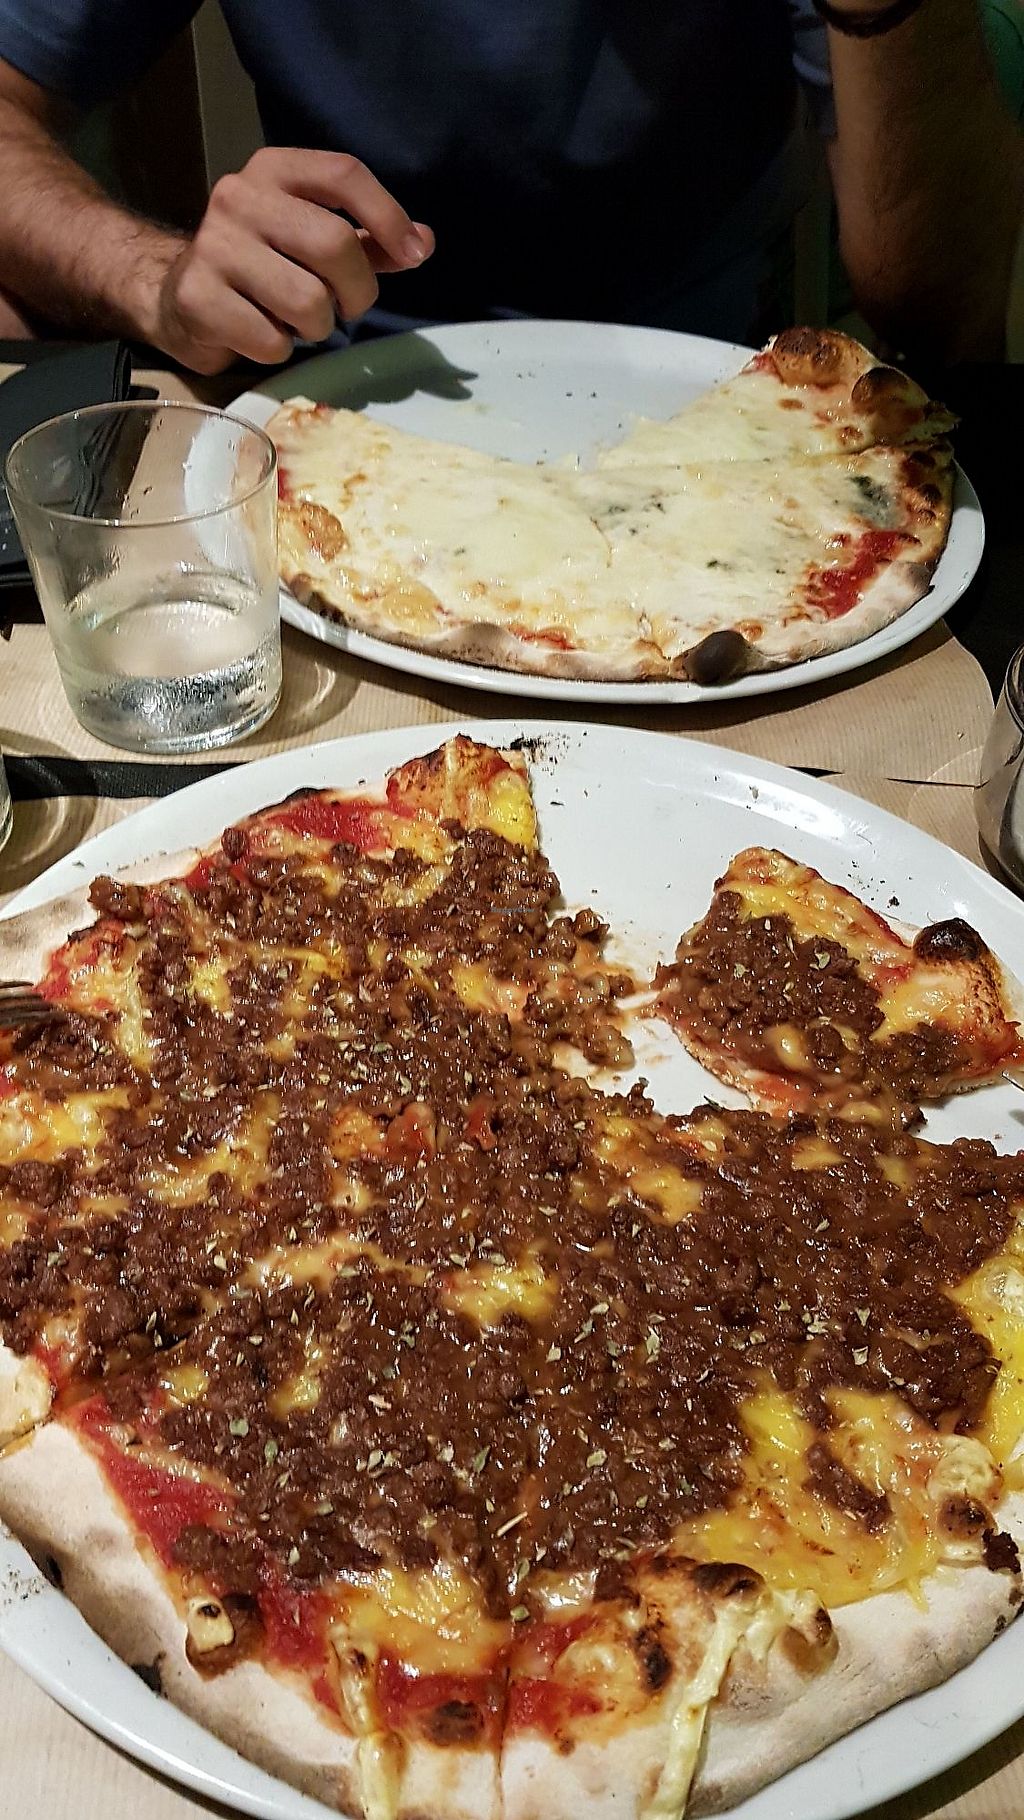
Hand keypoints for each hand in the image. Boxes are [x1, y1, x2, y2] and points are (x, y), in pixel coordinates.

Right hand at [148, 147, 433, 374]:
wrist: (176, 295)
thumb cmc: (260, 267)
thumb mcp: (312, 241)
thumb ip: (368, 240)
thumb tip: (423, 243)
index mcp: (275, 170)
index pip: (343, 174)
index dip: (388, 216)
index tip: (413, 255)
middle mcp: (240, 197)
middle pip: (334, 245)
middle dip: (357, 291)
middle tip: (347, 308)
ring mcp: (214, 246)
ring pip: (308, 301)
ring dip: (318, 327)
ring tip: (298, 322)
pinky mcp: (198, 297)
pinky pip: (272, 340)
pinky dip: (279, 350)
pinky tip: (262, 335)